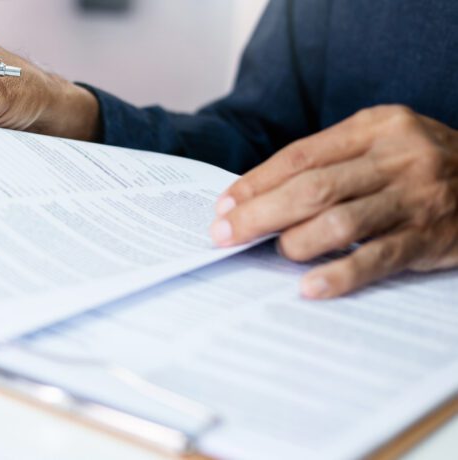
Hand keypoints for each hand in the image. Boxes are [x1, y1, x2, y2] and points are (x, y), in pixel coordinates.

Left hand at [210, 105, 457, 297]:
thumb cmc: (424, 166)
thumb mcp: (384, 144)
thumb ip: (331, 162)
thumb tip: (257, 197)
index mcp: (376, 127)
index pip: (301, 155)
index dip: (256, 182)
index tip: (223, 205)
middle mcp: (397, 157)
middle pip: (312, 187)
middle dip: (260, 213)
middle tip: (224, 234)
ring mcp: (416, 197)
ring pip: (340, 220)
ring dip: (295, 241)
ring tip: (272, 253)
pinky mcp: (430, 237)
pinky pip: (377, 258)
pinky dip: (339, 274)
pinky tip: (310, 287)